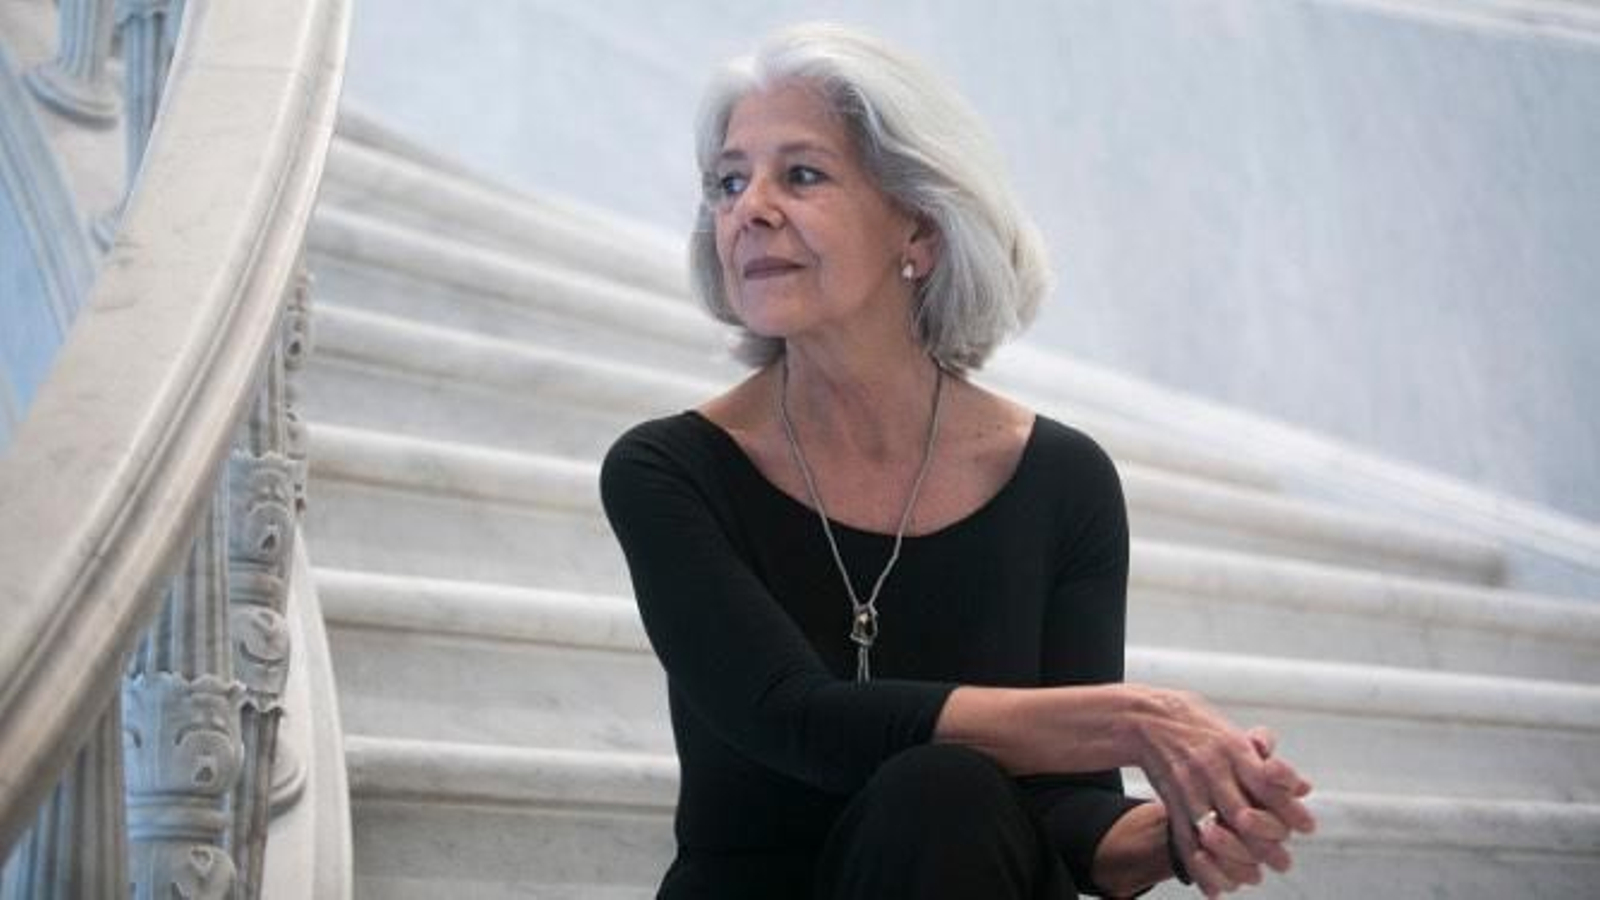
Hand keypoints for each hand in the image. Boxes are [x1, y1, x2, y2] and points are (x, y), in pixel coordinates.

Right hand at [1134, 691, 1314, 896]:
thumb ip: (1270, 763)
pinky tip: (1214, 885)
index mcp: (1234, 748)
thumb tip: (1304, 788)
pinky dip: (1200, 866)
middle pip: (1243, 815)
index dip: (1290, 808)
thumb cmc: (1200, 727)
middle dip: (1266, 844)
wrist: (1149, 719)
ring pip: (1214, 832)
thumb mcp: (1237, 734)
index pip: (1269, 783)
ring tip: (1254, 876)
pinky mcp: (1171, 802)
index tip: (1307, 827)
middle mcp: (1213, 768)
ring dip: (1236, 859)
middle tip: (1283, 862)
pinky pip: (1184, 838)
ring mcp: (1189, 787)